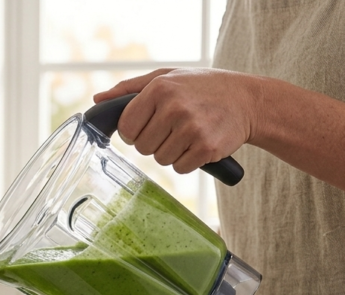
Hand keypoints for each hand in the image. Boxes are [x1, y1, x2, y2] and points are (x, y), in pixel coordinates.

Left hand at [93, 68, 260, 174]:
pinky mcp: (206, 147)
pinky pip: (180, 168)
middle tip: (172, 129)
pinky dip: (187, 161)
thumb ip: (129, 89)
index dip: (133, 132)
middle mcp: (174, 107)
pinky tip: (198, 144)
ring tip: (186, 135)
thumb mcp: (166, 77)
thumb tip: (97, 100)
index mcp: (160, 87)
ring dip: (170, 153)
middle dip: (153, 142)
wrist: (247, 100)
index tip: (146, 127)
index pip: (126, 126)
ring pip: (160, 160)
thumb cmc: (201, 88)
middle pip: (141, 147)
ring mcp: (191, 128)